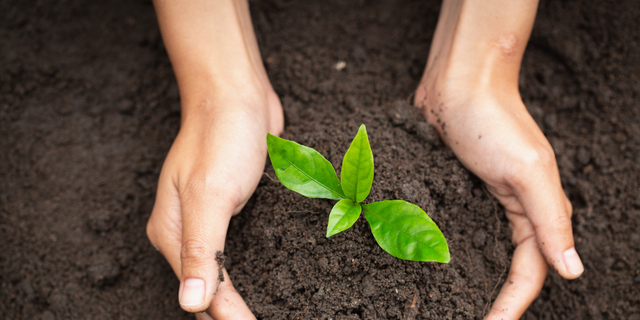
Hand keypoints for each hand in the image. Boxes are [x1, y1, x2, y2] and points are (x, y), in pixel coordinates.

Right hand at [146, 91, 282, 317]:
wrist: (236, 95)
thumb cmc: (221, 137)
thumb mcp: (209, 194)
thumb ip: (199, 250)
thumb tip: (189, 303)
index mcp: (169, 232)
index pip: (200, 291)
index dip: (229, 315)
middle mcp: (184, 231)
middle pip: (209, 288)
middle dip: (234, 311)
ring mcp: (207, 220)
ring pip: (224, 272)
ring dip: (244, 294)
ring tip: (271, 311)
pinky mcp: (229, 209)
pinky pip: (240, 250)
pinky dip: (254, 270)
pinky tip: (271, 281)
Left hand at [416, 81, 583, 318]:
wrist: (457, 84)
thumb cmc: (494, 121)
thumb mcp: (527, 171)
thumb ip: (551, 220)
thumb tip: (574, 271)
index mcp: (539, 210)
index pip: (531, 273)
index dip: (513, 304)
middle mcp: (514, 209)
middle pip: (509, 268)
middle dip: (496, 299)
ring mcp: (484, 200)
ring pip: (483, 250)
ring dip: (472, 277)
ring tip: (450, 302)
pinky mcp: (457, 188)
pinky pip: (457, 228)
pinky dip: (449, 249)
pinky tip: (431, 262)